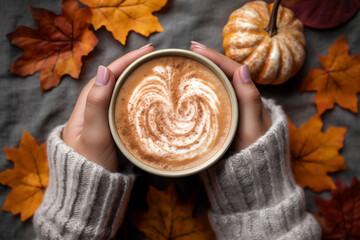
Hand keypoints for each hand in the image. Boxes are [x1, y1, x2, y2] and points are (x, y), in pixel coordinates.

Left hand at [62, 44, 153, 171]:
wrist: (87, 191)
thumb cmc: (90, 164)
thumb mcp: (94, 135)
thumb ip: (97, 104)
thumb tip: (104, 70)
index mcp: (86, 105)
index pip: (107, 74)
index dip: (126, 59)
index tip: (147, 50)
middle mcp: (92, 108)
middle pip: (113, 79)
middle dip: (132, 64)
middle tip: (153, 57)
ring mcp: (101, 118)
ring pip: (118, 91)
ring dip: (133, 77)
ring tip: (151, 70)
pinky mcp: (110, 128)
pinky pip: (122, 104)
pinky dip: (134, 95)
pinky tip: (145, 95)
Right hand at [190, 42, 270, 150]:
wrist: (253, 174)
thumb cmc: (254, 152)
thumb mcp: (253, 127)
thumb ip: (249, 100)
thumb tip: (243, 68)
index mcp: (249, 97)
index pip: (231, 69)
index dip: (214, 56)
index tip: (195, 47)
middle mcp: (241, 99)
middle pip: (223, 73)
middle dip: (207, 59)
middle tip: (187, 51)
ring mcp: (232, 108)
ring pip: (218, 84)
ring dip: (204, 71)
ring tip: (187, 63)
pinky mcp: (224, 118)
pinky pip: (212, 97)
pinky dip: (201, 88)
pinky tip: (191, 87)